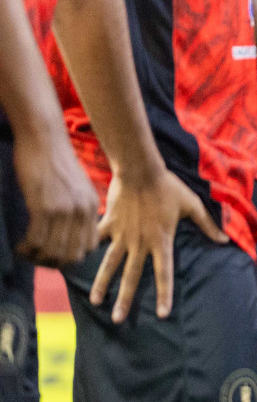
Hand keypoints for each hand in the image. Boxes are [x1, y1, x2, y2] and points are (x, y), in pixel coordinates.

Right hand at [13, 122, 98, 267]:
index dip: (70, 257)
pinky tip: (19, 246)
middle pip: (71, 255)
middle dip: (52, 262)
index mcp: (92, 207)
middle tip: (35, 258)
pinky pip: (36, 241)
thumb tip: (66, 236)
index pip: (89, 247)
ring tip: (25, 252)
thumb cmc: (55, 163)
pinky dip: (26, 249)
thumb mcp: (76, 188)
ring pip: (53, 251)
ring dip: (36, 257)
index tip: (53, 255)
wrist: (44, 139)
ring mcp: (64, 210)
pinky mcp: (44, 207)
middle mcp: (82, 211)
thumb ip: (76, 211)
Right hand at [92, 163, 227, 322]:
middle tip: (118, 320)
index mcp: (161, 241)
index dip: (164, 294)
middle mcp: (139, 243)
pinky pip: (96, 241)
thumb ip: (208, 225)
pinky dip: (86, 251)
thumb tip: (224, 241)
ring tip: (95, 302)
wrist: (141, 171)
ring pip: (109, 265)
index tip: (161, 314)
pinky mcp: (108, 225)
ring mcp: (121, 235)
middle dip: (125, 300)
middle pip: (132, 277)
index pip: (164, 273)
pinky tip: (74, 265)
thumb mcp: (193, 205)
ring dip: (102, 284)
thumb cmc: (169, 187)